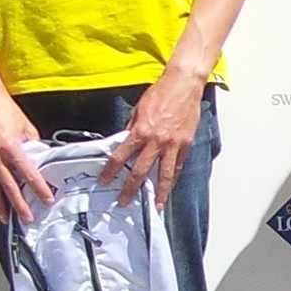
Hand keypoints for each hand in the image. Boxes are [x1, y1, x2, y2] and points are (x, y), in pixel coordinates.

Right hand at [0, 84, 49, 223]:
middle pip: (8, 188)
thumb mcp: (25, 126)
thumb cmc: (0, 107)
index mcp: (10, 147)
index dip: (39, 189)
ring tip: (5, 216)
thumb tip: (38, 157)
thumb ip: (32, 144)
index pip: (29, 174)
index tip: (46, 199)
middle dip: (18, 206)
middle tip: (26, 218)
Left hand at [103, 70, 203, 208]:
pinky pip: (178, 166)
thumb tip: (124, 142)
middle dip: (131, 188)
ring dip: (158, 193)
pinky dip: (173, 179)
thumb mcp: (139, 109)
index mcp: (141, 131)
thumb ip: (132, 128)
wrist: (183, 84)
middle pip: (140, 171)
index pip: (121, 156)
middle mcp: (156, 141)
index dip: (110, 171)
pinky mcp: (185, 144)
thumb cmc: (161, 93)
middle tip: (124, 200)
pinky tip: (169, 188)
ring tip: (155, 205)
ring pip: (164, 175)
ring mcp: (172, 144)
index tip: (105, 180)